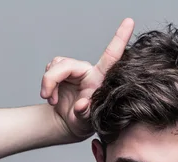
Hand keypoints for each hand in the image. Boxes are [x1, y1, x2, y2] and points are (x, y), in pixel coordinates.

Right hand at [40, 18, 134, 140]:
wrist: (68, 124)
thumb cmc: (81, 122)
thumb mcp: (84, 123)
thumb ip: (84, 114)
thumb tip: (82, 105)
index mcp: (100, 81)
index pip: (111, 57)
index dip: (120, 39)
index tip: (130, 21)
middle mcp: (89, 72)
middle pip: (66, 64)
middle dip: (51, 79)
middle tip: (47, 97)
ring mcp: (76, 71)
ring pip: (56, 65)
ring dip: (48, 82)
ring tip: (51, 99)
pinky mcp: (64, 71)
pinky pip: (51, 67)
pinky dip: (47, 82)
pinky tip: (51, 95)